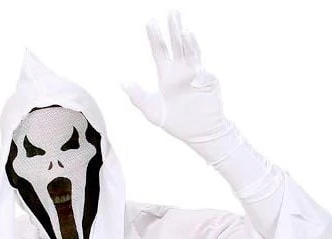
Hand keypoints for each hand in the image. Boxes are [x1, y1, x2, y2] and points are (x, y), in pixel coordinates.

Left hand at [122, 10, 228, 150]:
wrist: (200, 134)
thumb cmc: (176, 122)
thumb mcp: (152, 111)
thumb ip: (138, 97)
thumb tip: (123, 82)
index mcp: (167, 75)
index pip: (160, 51)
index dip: (155, 37)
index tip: (150, 21)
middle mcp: (182, 70)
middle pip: (177, 44)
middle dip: (174, 28)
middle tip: (172, 11)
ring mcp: (197, 74)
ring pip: (192, 52)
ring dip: (188, 42)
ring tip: (184, 30)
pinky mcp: (209, 82)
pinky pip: (203, 73)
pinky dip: (200, 70)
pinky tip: (196, 72)